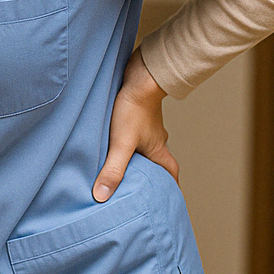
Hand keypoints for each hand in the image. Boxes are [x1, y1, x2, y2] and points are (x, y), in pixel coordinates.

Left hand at [93, 48, 178, 201]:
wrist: (139, 76)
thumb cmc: (134, 108)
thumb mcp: (121, 143)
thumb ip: (113, 169)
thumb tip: (102, 195)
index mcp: (158, 149)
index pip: (171, 173)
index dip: (170, 187)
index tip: (167, 197)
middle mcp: (156, 138)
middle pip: (157, 160)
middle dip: (150, 172)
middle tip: (138, 183)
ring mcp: (148, 124)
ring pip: (145, 144)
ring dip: (136, 153)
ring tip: (121, 162)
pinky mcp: (137, 112)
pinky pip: (135, 130)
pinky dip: (127, 138)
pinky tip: (113, 138)